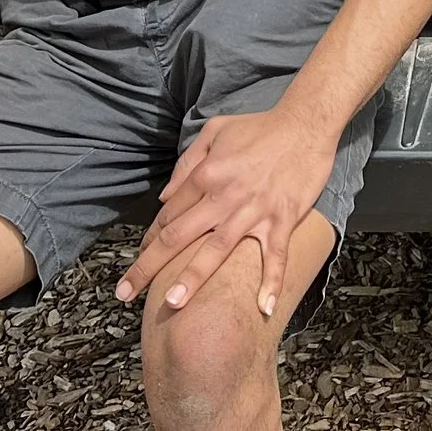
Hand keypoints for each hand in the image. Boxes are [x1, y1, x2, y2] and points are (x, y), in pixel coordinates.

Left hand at [118, 103, 336, 316]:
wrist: (306, 124)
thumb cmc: (259, 127)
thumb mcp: (215, 131)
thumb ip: (187, 162)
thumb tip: (166, 197)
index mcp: (207, 174)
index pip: (170, 213)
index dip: (150, 237)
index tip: (139, 256)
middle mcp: (225, 196)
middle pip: (179, 236)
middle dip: (149, 266)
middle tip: (125, 293)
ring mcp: (254, 210)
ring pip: (217, 250)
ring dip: (193, 278)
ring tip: (171, 304)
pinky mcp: (282, 218)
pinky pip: (275, 255)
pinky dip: (271, 280)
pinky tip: (264, 307)